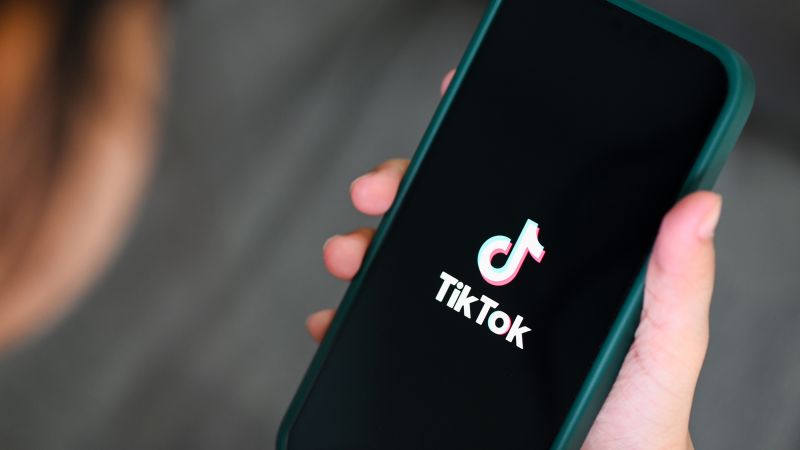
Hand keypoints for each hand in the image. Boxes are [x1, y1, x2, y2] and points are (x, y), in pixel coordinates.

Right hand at [306, 71, 718, 449]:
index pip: (515, 191)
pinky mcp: (441, 366)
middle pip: (445, 219)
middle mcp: (509, 287)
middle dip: (399, 193)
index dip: (478, 145)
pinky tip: (334, 319)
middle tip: (373, 194)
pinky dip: (351, 318)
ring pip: (405, 266)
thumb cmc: (638, 426)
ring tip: (347, 257)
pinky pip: (387, 331)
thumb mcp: (664, 351)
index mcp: (558, 267)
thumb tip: (697, 205)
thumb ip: (677, 287)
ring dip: (365, 248)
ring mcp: (471, 323)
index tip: (447, 110)